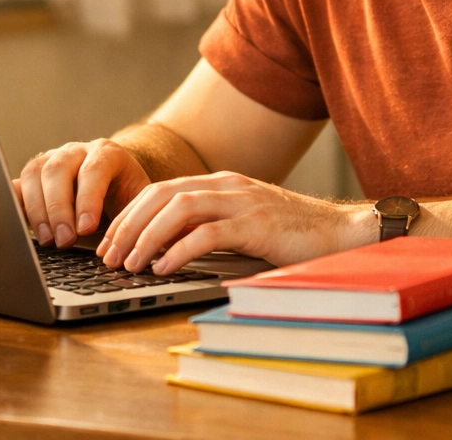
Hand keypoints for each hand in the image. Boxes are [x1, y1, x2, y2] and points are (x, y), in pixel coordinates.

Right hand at [13, 139, 150, 248]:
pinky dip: (14, 203)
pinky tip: (18, 225)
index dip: (88, 199)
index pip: (94, 169)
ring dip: (37, 210)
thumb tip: (124, 244)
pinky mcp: (33, 175)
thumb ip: (133, 215)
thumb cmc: (127, 197)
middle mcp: (76, 151)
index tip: (86, 229)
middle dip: (59, 208)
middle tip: (64, 241)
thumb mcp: (138, 202)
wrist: (116, 183)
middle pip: (58, 169)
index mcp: (106, 153)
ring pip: (35, 173)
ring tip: (48, 240)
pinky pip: (16, 183)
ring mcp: (52, 159)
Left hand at [94, 171, 375, 273]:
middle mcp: (229, 185)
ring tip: (130, 264)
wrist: (342, 232)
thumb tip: (165, 248)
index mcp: (222, 183)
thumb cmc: (294, 234)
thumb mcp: (244, 223)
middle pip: (163, 195)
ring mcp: (243, 202)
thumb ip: (210, 226)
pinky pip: (208, 233)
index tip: (110, 241)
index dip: (130, 214)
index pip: (162, 190)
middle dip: (129, 224)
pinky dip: (179, 250)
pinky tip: (164, 268)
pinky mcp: (257, 224)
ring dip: (147, 237)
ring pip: (179, 209)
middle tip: (109, 255)